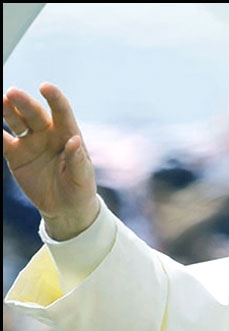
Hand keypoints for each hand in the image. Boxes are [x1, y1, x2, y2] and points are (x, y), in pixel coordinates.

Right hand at [3, 82, 98, 239]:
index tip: (45, 87)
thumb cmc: (80, 188)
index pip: (62, 112)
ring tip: (0, 101)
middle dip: (24, 103)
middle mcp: (48, 134)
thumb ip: (77, 158)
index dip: (55, 98)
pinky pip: (2, 142)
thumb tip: (75, 140)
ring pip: (16, 122)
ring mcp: (30, 143)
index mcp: (68, 134)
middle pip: (34, 114)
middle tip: (12, 94)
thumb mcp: (82, 176)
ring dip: (7, 112)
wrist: (66, 208)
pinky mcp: (16, 156)